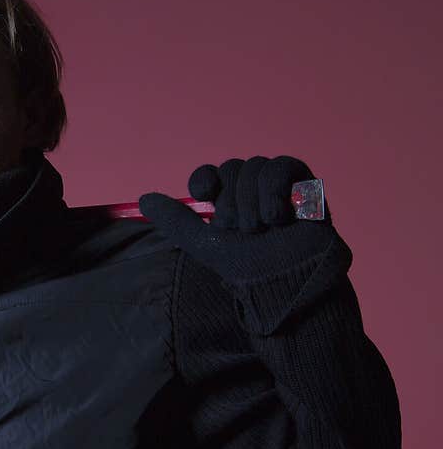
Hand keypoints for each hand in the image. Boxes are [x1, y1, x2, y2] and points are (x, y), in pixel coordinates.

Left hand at [138, 156, 335, 285]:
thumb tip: (143, 199)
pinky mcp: (305, 186)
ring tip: (262, 229)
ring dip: (253, 201)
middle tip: (242, 230)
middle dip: (233, 201)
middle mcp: (253, 192)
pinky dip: (275, 189)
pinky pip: (283, 165)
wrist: (287, 283)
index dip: (205, 179)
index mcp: (230, 202)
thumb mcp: (205, 244)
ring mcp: (280, 187)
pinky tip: (280, 216)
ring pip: (255, 166)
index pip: (212, 174)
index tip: (203, 195)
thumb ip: (176, 221)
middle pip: (233, 168)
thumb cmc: (249, 269)